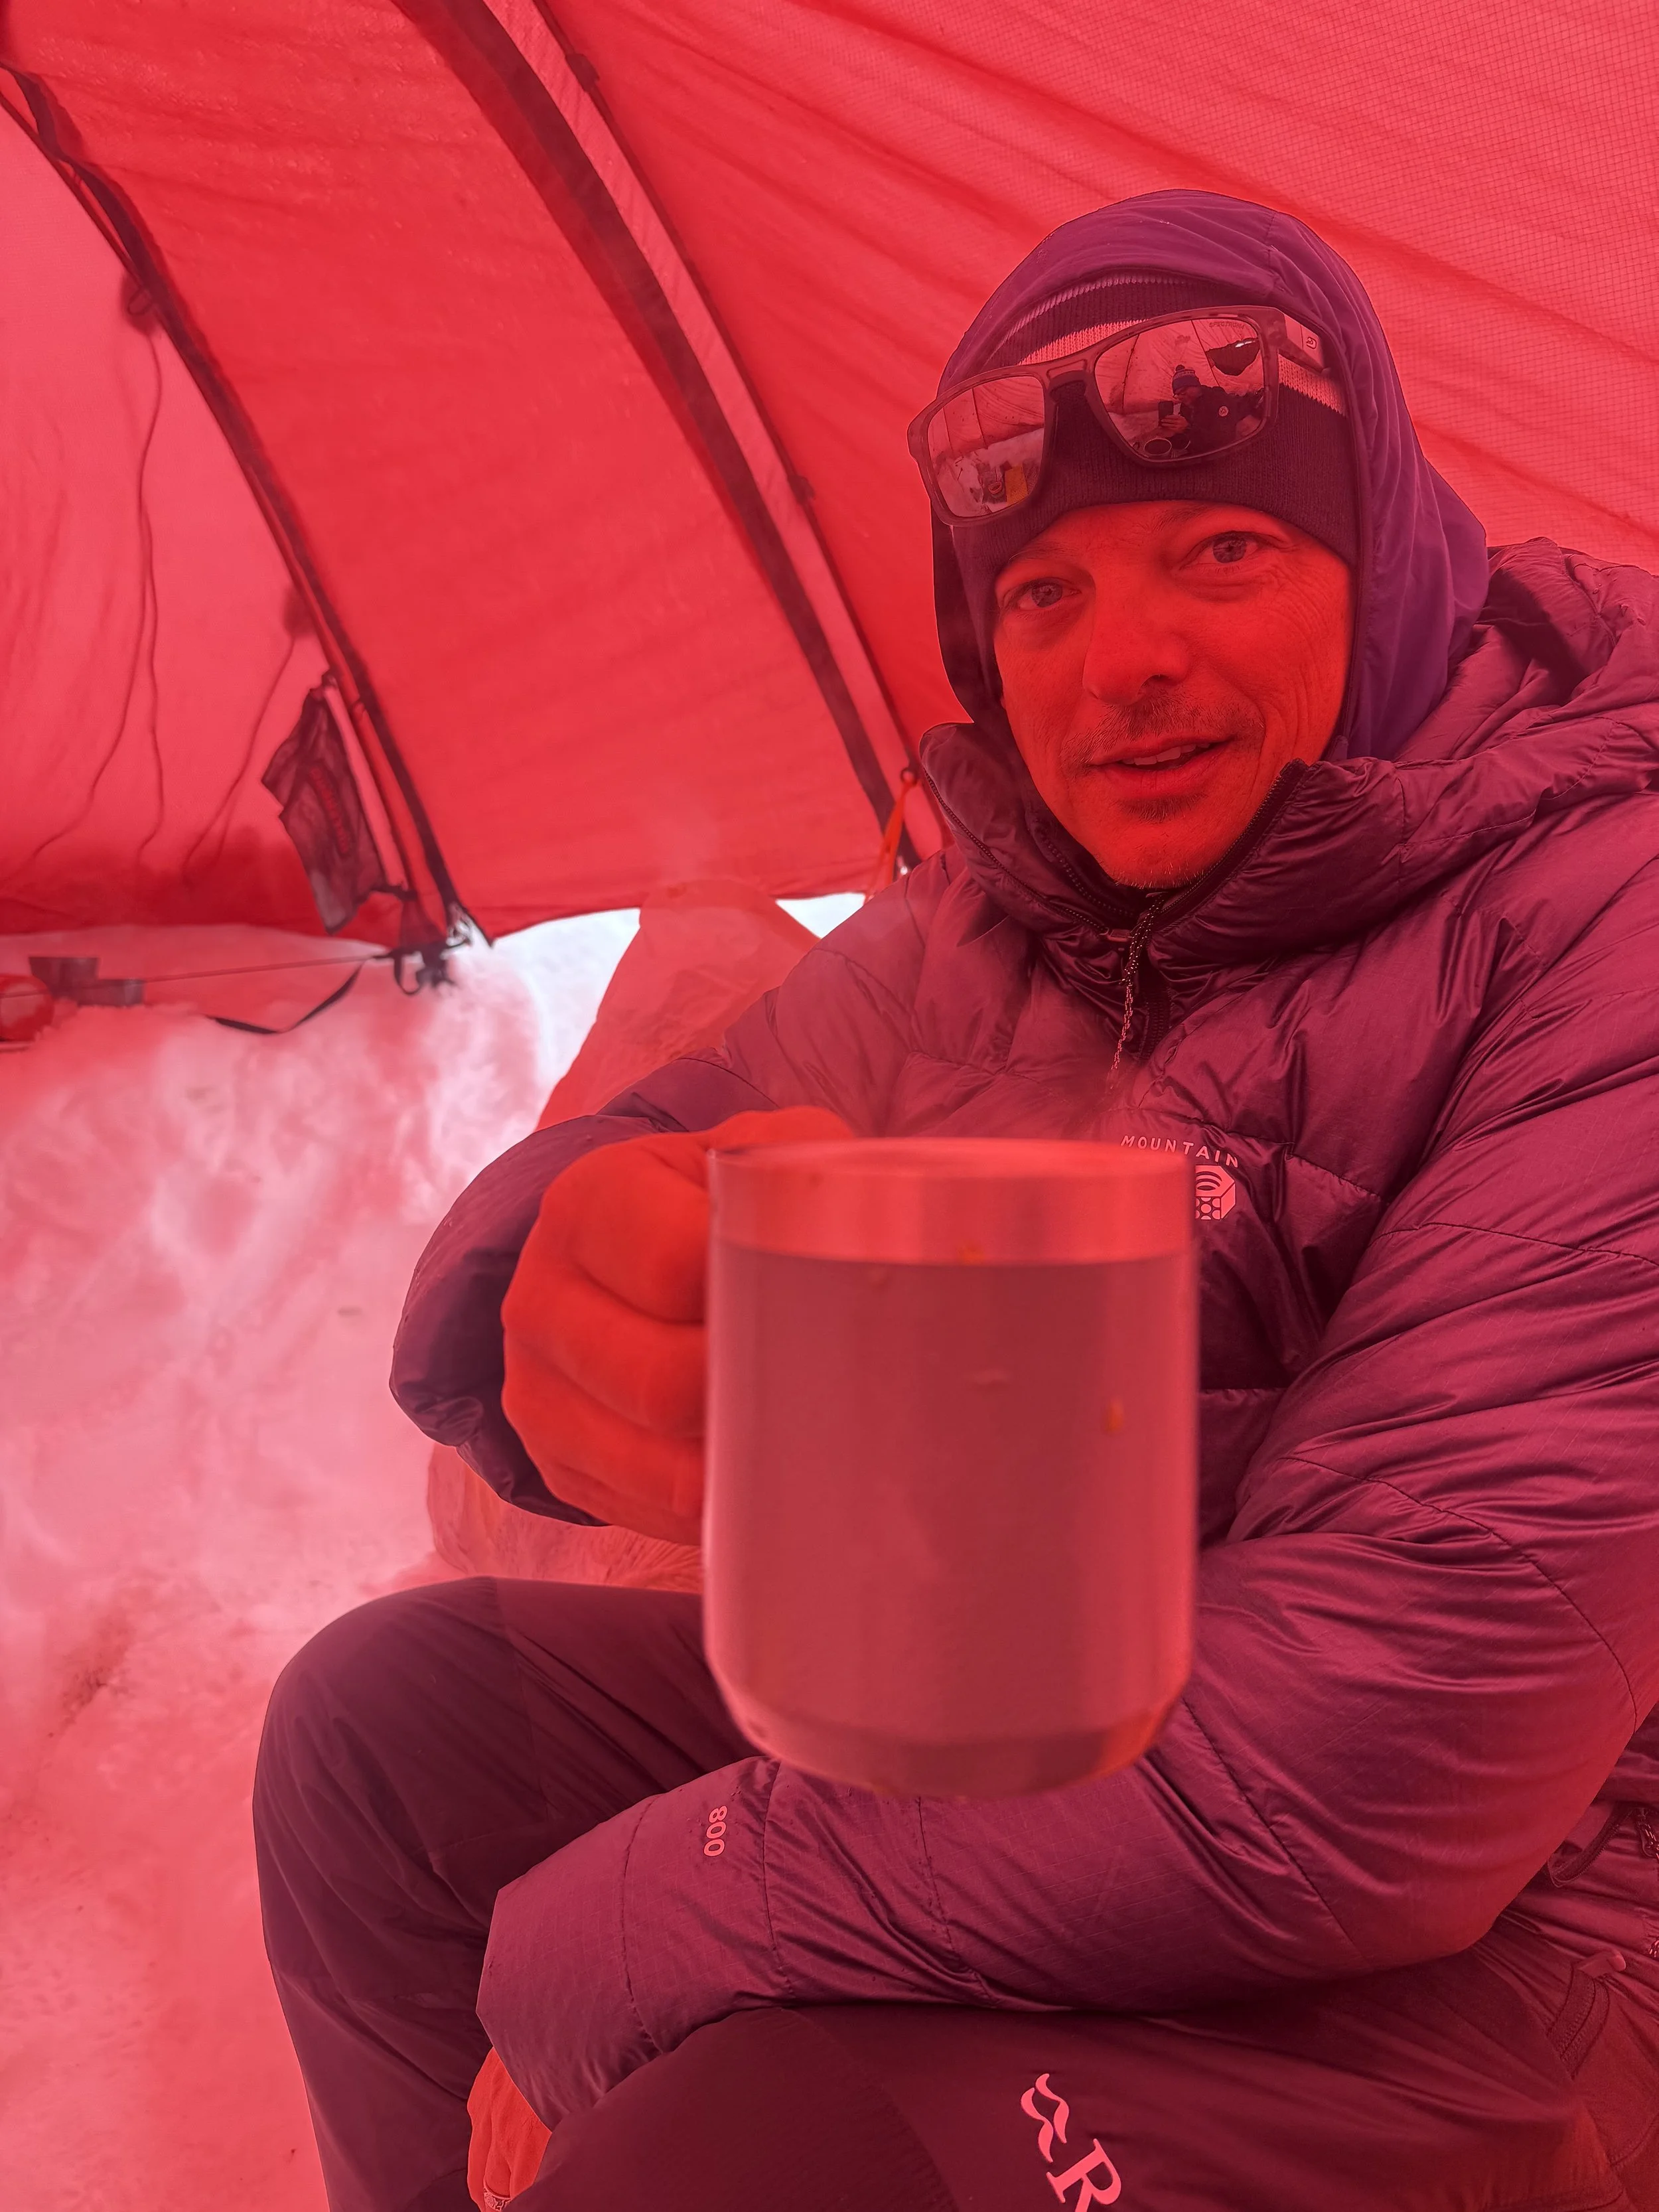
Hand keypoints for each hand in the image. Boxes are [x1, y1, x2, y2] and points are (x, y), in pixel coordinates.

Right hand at [501, 1107, 851, 1542]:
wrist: (634, 1254)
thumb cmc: (721, 1201)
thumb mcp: (761, 1154)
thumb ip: (804, 1173)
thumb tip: (878, 1248)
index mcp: (590, 1200)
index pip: (673, 1265)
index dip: (758, 1297)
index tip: (822, 1310)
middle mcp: (540, 1296)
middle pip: (661, 1383)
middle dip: (759, 1395)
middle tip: (831, 1390)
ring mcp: (534, 1388)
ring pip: (656, 1468)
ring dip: (745, 1465)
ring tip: (812, 1439)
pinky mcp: (554, 1465)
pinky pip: (647, 1514)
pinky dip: (719, 1507)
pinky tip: (764, 1472)